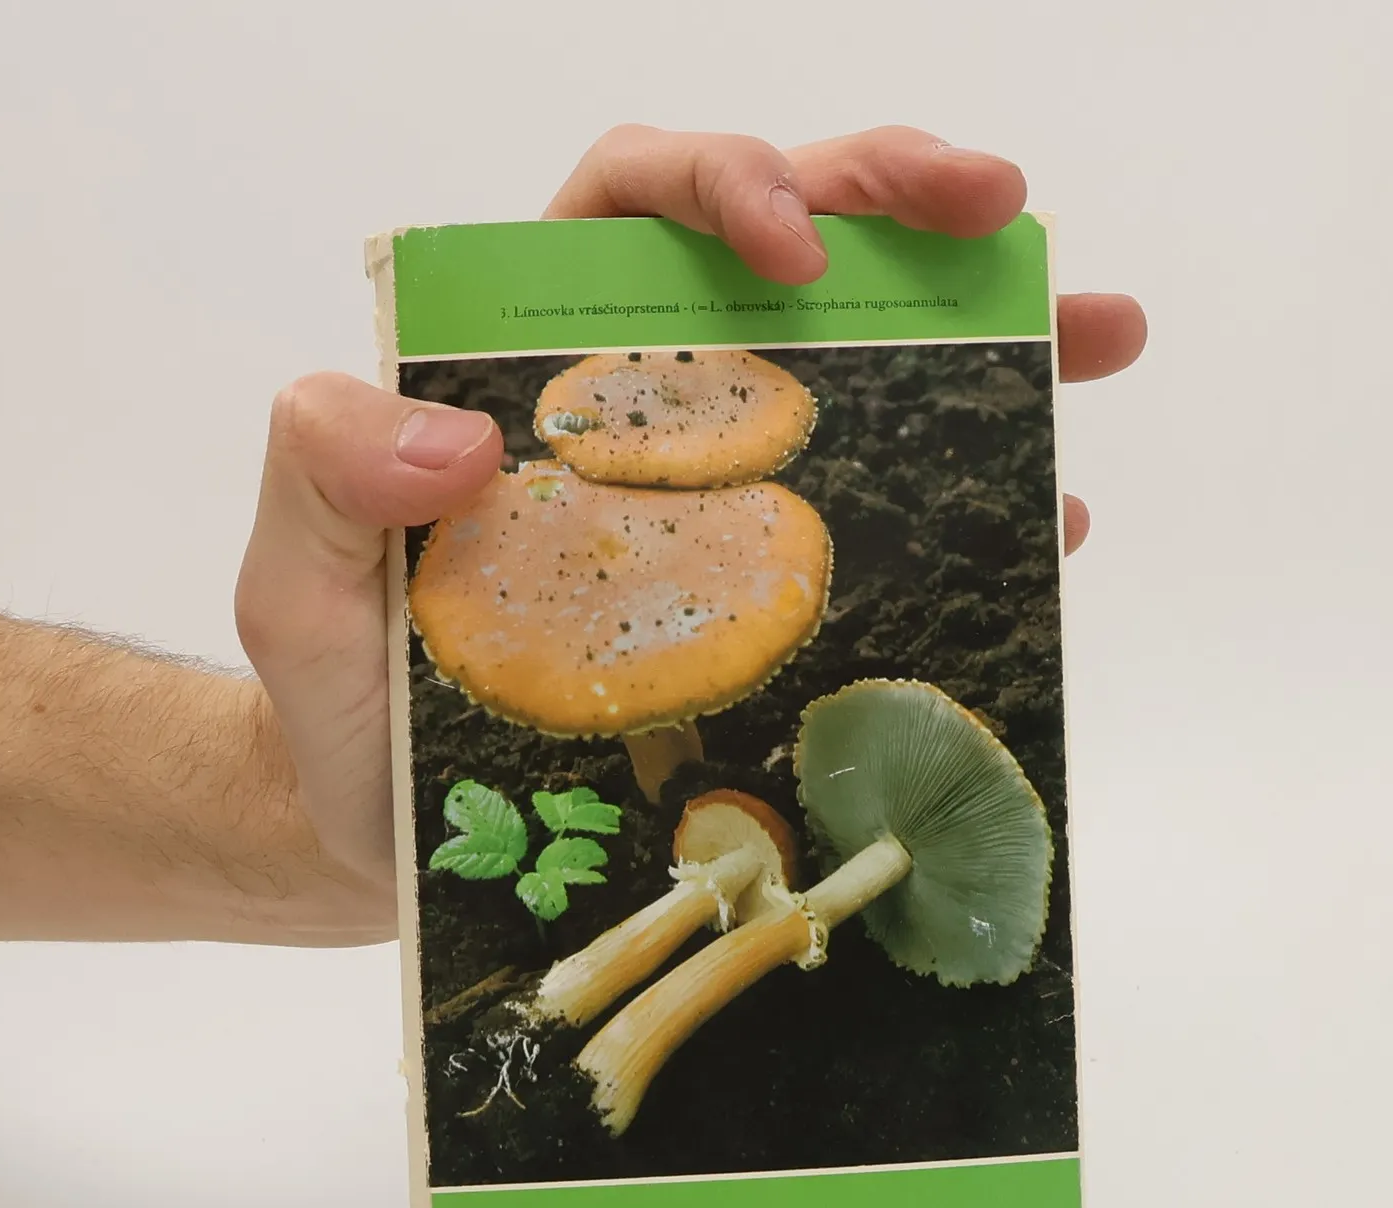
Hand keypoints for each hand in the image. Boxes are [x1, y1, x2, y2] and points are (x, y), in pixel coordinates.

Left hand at [233, 125, 1147, 913]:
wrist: (391, 838)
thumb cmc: (340, 704)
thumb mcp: (297, 588)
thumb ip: (324, 473)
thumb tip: (460, 430)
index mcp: (526, 358)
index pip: (632, 204)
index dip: (725, 184)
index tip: (796, 252)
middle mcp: (638, 403)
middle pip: (779, 249)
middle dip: (892, 204)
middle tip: (1001, 212)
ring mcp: (717, 496)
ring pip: (863, 367)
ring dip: (985, 333)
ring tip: (1095, 333)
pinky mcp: (769, 592)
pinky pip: (888, 514)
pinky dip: (975, 499)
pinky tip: (1055, 515)